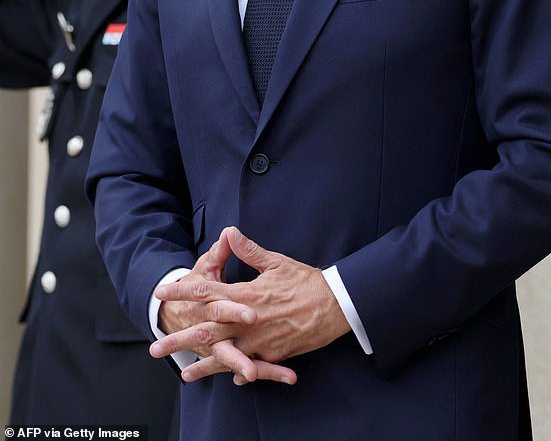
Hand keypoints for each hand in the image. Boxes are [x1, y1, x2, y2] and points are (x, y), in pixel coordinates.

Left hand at [152, 227, 350, 383]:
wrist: (335, 305)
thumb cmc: (306, 280)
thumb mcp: (276, 261)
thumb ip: (249, 250)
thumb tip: (230, 231)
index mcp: (246, 294)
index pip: (207, 292)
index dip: (183, 292)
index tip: (163, 292)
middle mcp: (248, 320)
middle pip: (207, 331)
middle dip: (180, 340)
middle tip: (156, 348)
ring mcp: (260, 340)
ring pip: (225, 356)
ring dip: (203, 365)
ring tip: (184, 373)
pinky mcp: (274, 353)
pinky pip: (251, 365)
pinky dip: (238, 371)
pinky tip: (228, 377)